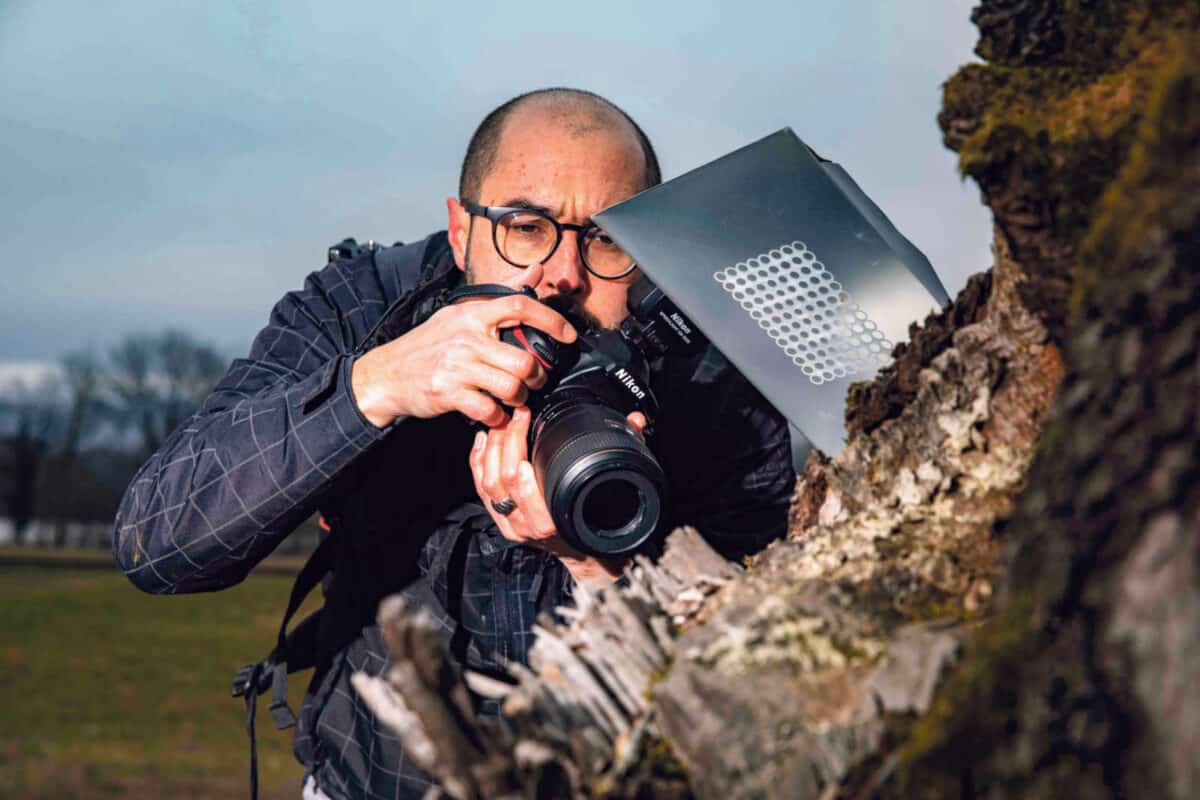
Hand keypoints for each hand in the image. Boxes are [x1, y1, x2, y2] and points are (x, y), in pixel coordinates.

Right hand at [351, 263, 576, 427]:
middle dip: (537, 377)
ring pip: (511, 388)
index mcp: (471, 314)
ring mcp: (457, 366)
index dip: (550, 319)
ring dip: (520, 399)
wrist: (386, 374)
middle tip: (534, 382)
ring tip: (514, 398)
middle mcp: (466, 338)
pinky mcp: (448, 393)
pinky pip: (489, 410)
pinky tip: (493, 412)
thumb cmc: (427, 344)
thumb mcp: (460, 313)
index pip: (519, 306)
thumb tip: (535, 270)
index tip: (568, 334)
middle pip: (523, 361)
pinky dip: (497, 416)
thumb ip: (501, 294)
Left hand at [469, 404, 647, 587]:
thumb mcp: (615, 492)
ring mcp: (512, 526)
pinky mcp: (502, 522)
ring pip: (487, 485)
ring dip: (490, 450)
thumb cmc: (601, 525)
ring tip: (500, 423)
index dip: (517, 450)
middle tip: (515, 413)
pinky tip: (482, 443)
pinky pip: (481, 492)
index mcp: (552, 522)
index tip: (525, 420)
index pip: (522, 485)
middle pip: (501, 479)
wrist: (589, 557)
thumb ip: (627, 452)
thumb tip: (634, 422)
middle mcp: (527, 527)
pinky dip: (478, 465)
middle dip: (505, 440)